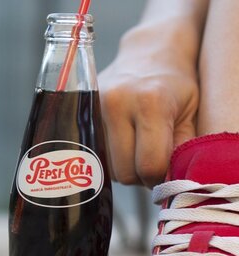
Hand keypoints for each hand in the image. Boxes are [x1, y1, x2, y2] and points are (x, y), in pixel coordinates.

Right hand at [99, 25, 199, 187]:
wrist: (148, 52)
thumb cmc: (176, 84)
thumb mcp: (191, 115)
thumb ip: (182, 151)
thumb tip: (170, 184)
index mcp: (149, 103)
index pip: (149, 166)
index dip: (159, 177)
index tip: (166, 170)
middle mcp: (116, 104)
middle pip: (123, 172)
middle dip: (140, 175)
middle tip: (151, 161)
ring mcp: (93, 107)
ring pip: (105, 167)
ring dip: (122, 166)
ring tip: (135, 148)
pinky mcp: (81, 112)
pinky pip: (93, 153)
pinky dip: (108, 156)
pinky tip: (120, 142)